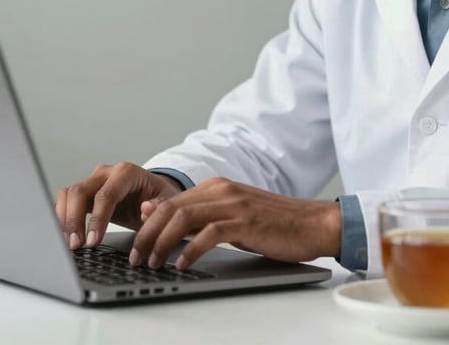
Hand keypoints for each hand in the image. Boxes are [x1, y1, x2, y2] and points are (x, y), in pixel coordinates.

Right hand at [55, 162, 182, 249]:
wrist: (153, 194)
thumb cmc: (160, 198)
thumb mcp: (168, 202)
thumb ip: (159, 206)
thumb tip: (146, 209)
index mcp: (127, 172)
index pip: (106, 194)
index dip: (97, 219)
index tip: (92, 241)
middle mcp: (107, 172)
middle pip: (80, 191)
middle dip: (74, 220)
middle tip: (76, 246)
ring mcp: (94, 180)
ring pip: (69, 194)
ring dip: (65, 219)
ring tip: (70, 244)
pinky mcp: (85, 192)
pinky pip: (66, 200)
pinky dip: (62, 217)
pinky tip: (66, 236)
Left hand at [130, 177, 341, 270]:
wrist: (313, 222)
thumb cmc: (273, 223)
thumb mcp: (233, 215)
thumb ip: (202, 215)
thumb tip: (163, 217)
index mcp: (217, 186)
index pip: (171, 201)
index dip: (149, 224)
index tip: (136, 245)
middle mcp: (221, 189)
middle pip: (171, 208)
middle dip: (148, 234)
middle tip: (136, 257)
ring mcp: (233, 204)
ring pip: (184, 218)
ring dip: (162, 242)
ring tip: (153, 263)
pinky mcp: (245, 221)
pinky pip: (209, 233)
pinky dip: (191, 249)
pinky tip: (182, 264)